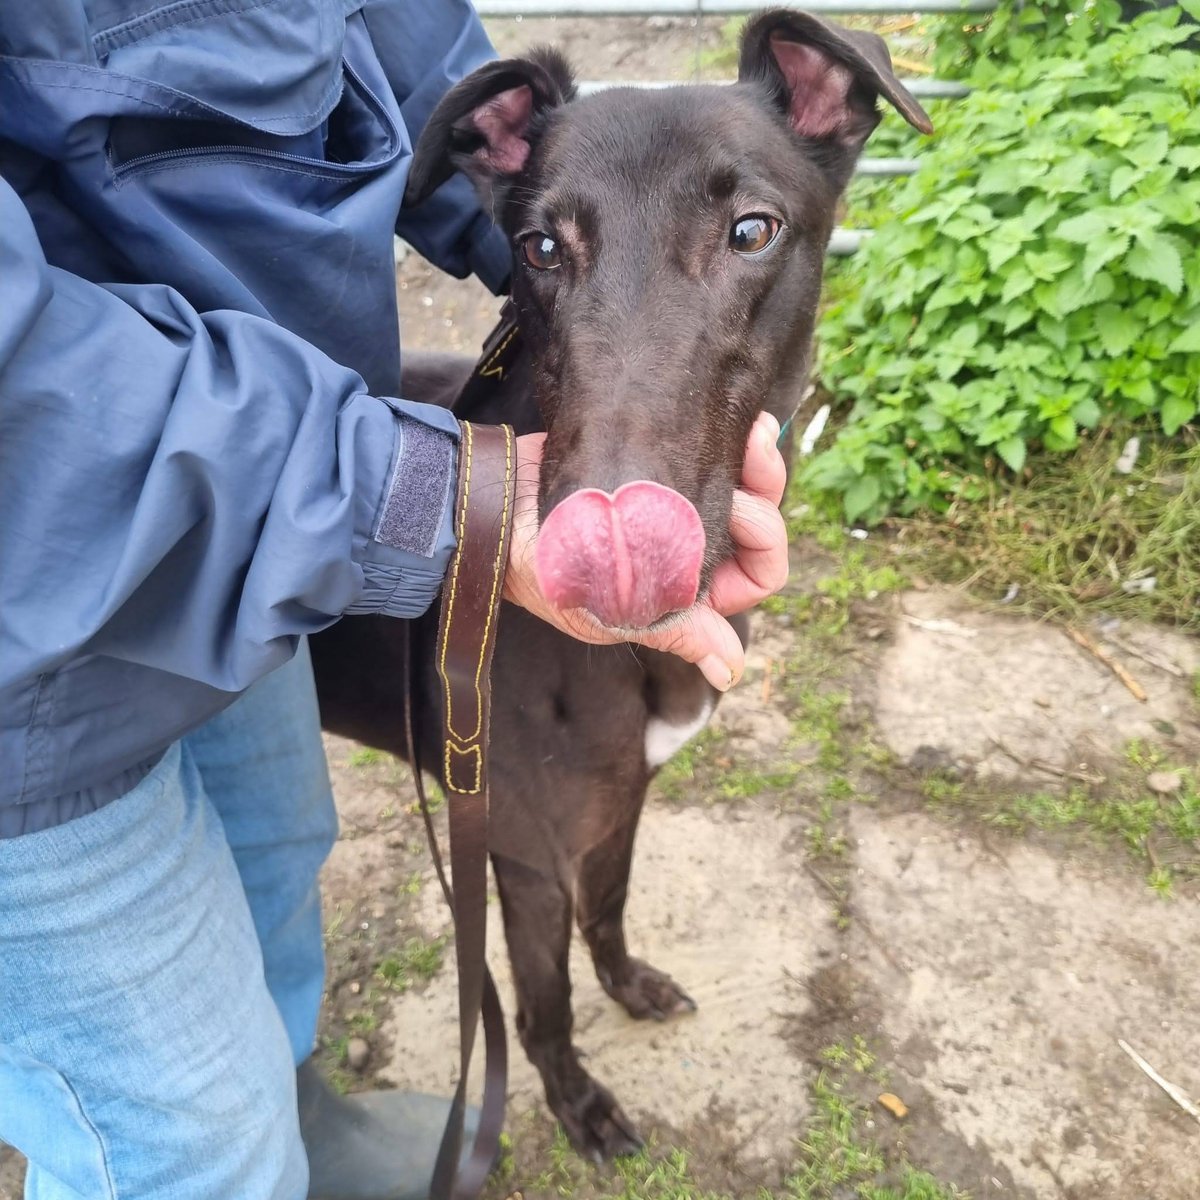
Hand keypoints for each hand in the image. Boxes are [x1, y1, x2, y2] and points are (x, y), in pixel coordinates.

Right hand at [503, 413, 788, 690]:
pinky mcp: (657, 468)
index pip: (755, 577)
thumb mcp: (614, 610)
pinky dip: (727, 440)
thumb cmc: (549, 571)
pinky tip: (740, 420)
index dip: (764, 550)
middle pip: (758, 525)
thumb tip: (731, 671)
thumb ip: (679, 630)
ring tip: (757, 429)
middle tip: (755, 455)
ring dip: (757, 461)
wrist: (496, 509)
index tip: (747, 513)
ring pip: (740, 486)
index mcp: (688, 591)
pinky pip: (706, 456)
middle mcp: (688, 552)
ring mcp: (673, 508)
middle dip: (766, 492)